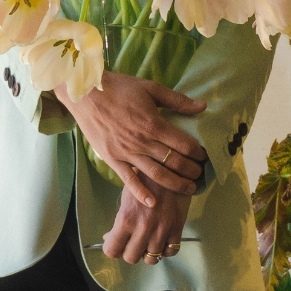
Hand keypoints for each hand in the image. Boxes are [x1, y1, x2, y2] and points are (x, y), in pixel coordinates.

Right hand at [55, 71, 207, 206]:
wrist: (85, 94)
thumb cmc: (119, 88)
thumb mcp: (150, 88)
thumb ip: (177, 100)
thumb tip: (203, 107)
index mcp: (154, 123)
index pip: (184, 144)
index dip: (198, 153)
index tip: (204, 157)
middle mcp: (143, 142)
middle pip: (174, 162)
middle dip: (192, 171)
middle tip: (200, 174)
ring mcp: (127, 153)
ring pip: (157, 175)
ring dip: (176, 184)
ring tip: (189, 189)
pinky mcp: (113, 160)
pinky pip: (129, 180)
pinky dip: (141, 193)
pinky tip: (153, 203)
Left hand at [101, 187, 191, 264]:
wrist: (169, 166)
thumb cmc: (143, 180)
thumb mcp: (125, 198)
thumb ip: (119, 222)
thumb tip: (109, 238)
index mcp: (126, 218)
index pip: (112, 250)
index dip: (112, 249)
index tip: (115, 243)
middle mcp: (143, 227)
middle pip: (131, 258)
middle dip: (129, 252)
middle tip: (131, 242)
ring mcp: (162, 229)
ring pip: (152, 258)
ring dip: (148, 252)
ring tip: (147, 240)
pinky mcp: (177, 227)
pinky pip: (171, 251)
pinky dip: (165, 249)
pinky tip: (162, 239)